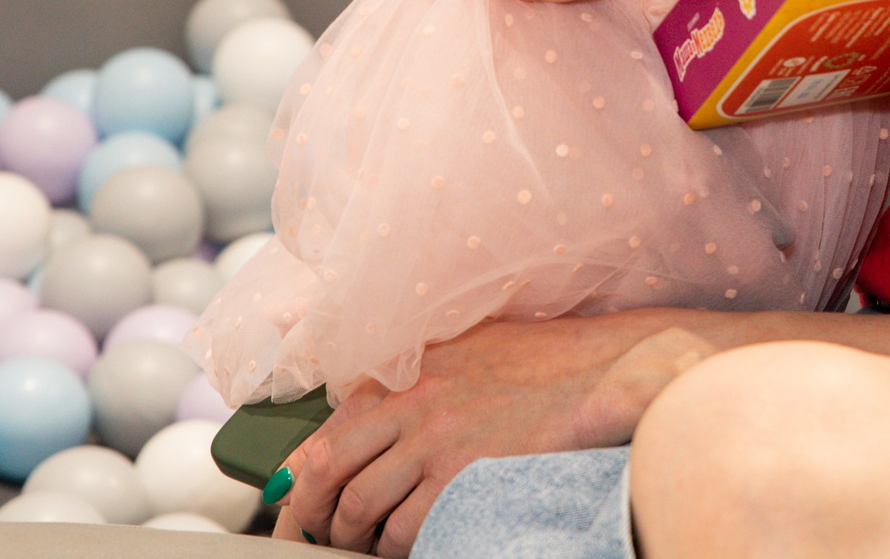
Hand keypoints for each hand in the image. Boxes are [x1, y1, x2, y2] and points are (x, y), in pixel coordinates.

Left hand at [274, 316, 709, 552]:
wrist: (599, 374)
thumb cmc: (541, 364)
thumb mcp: (464, 350)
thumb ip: (413, 376)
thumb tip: (362, 410)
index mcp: (405, 373)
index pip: (325, 432)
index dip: (296, 478)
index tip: (290, 504)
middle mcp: (409, 404)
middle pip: (327, 474)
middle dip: (309, 518)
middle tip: (311, 541)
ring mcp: (433, 441)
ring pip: (360, 510)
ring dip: (355, 539)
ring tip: (366, 547)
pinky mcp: (461, 477)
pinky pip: (406, 531)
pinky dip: (397, 548)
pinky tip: (406, 547)